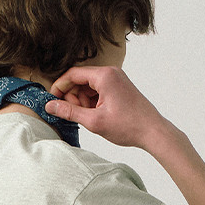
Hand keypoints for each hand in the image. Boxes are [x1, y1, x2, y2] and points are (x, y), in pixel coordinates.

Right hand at [43, 64, 167, 149]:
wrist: (153, 131)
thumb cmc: (129, 126)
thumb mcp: (94, 121)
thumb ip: (70, 112)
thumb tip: (50, 106)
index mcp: (104, 75)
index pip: (72, 74)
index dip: (59, 87)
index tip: (52, 101)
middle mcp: (110, 72)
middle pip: (80, 79)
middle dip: (72, 96)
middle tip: (73, 114)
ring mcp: (116, 79)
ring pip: (88, 86)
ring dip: (82, 101)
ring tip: (88, 118)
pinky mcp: (118, 87)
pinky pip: (98, 90)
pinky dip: (92, 102)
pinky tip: (95, 115)